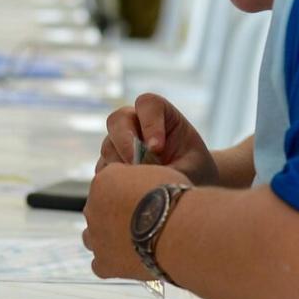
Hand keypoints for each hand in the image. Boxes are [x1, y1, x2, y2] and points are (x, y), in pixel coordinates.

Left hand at [82, 162, 190, 280]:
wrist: (177, 231)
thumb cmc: (173, 201)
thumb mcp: (157, 174)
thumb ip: (141, 181)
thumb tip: (147, 188)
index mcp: (104, 180)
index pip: (106, 181)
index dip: (124, 190)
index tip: (138, 197)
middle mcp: (93, 208)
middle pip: (97, 210)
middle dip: (113, 215)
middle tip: (138, 221)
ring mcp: (97, 237)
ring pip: (92, 237)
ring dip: (107, 239)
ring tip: (132, 242)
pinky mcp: (104, 263)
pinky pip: (100, 264)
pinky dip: (111, 263)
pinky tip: (129, 261)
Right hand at [97, 93, 217, 185]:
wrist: (188, 191)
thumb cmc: (195, 174)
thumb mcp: (191, 171)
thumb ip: (171, 170)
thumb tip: (147, 180)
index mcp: (162, 115)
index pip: (148, 104)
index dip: (150, 122)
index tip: (158, 148)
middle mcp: (136, 124)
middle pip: (118, 119)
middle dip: (125, 142)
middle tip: (136, 165)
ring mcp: (119, 143)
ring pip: (108, 146)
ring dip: (120, 165)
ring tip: (139, 186)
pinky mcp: (110, 165)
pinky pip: (103, 170)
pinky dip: (113, 182)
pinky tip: (129, 195)